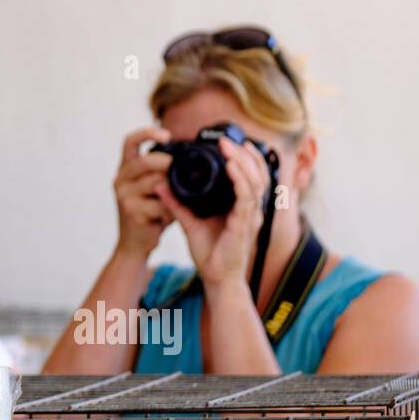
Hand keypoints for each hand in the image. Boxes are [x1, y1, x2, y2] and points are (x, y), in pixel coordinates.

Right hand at [112, 126, 174, 258]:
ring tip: (182, 197)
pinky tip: (175, 214)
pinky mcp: (132, 212)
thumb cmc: (151, 214)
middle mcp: (120, 179)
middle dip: (167, 163)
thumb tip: (194, 156)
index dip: (147, 133)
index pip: (130, 142)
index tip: (167, 135)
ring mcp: (124, 196)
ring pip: (154, 182)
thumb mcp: (155, 188)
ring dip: (173, 189)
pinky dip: (172, 208)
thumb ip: (166, 173)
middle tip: (183, 171)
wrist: (134, 244)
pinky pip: (160, 204)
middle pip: (143, 161)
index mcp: (125, 169)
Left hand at [156, 136, 269, 292]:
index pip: (251, 176)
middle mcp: (251, 209)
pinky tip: (232, 167)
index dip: (245, 158)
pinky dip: (240, 180)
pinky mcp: (245, 225)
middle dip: (245, 154)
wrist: (217, 279)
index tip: (230, 142)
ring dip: (243, 161)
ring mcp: (251, 217)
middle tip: (228, 140)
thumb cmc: (210, 253)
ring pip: (255, 181)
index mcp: (242, 206)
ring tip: (230, 147)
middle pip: (258, 174)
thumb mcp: (190, 222)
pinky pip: (246, 198)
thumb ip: (178, 203)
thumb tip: (160, 185)